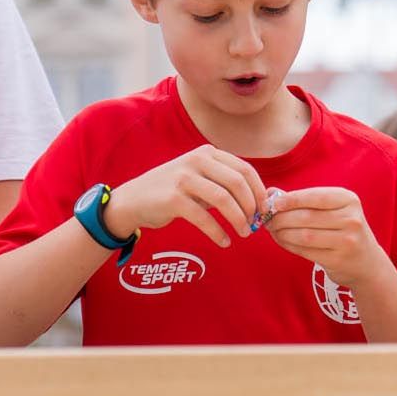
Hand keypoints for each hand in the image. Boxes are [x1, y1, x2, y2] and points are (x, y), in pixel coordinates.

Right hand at [102, 145, 265, 247]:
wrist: (133, 200)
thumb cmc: (172, 191)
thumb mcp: (198, 177)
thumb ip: (222, 183)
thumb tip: (255, 202)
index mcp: (207, 153)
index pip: (244, 169)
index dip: (258, 190)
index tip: (263, 209)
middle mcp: (196, 161)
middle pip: (237, 182)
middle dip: (251, 205)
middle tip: (254, 223)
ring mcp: (184, 178)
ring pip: (223, 199)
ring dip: (238, 219)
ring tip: (243, 233)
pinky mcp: (173, 199)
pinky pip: (204, 218)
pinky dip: (218, 232)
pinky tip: (224, 242)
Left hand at [266, 187, 385, 286]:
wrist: (366, 262)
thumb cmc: (342, 230)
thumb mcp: (331, 209)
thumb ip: (302, 199)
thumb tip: (269, 193)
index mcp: (348, 200)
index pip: (314, 196)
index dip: (290, 199)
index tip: (273, 204)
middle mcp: (351, 219)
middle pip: (306, 217)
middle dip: (281, 218)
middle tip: (267, 220)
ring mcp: (347, 241)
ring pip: (304, 235)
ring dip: (282, 233)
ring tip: (273, 230)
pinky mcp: (338, 260)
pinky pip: (306, 251)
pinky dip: (289, 245)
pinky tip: (282, 241)